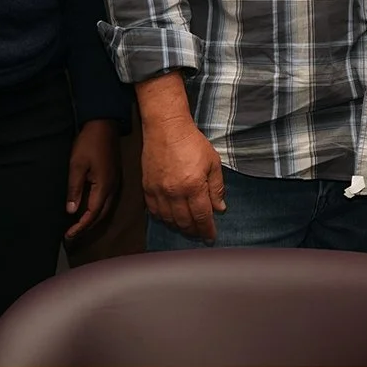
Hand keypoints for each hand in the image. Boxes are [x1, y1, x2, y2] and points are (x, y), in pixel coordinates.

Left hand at [63, 119, 119, 238]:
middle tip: (72, 235)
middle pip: (101, 214)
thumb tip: (72, 211)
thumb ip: (74, 189)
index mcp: (104, 186)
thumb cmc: (88, 143)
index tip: (69, 235)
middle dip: (87, 226)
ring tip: (79, 226)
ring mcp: (115, 182)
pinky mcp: (114, 177)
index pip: (92, 213)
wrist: (104, 125)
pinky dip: (97, 209)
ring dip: (93, 219)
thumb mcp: (76, 166)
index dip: (81, 226)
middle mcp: (113, 188)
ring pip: (106, 208)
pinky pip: (107, 200)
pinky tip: (88, 209)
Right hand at [141, 110, 227, 243]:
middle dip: (194, 231)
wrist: (166, 129)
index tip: (211, 237)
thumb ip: (216, 188)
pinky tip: (170, 218)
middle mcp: (174, 192)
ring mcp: (158, 191)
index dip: (207, 229)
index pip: (202, 216)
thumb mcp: (213, 163)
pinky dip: (163, 218)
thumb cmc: (192, 143)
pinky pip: (154, 210)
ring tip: (187, 228)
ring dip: (178, 226)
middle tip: (200, 234)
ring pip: (168, 219)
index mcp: (193, 186)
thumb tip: (220, 208)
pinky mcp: (147, 187)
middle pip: (184, 221)